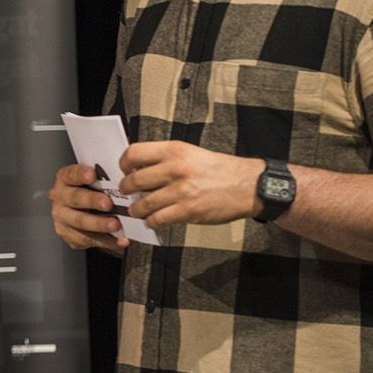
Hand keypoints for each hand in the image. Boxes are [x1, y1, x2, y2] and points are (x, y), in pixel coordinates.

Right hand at [49, 163, 128, 252]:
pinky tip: (119, 241)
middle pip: (75, 198)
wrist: (80, 211)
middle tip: (108, 204)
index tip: (92, 175)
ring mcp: (62, 217)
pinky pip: (87, 240)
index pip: (71, 174)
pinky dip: (105, 241)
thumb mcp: (95, 180)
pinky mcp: (68, 235)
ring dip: (99, 225)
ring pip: (80, 222)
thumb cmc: (91, 191)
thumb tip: (130, 173)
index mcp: (65, 179)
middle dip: (92, 201)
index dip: (81, 174)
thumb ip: (109, 176)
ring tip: (116, 226)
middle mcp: (60, 197)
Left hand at [119, 141, 257, 228]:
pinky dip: (151, 222)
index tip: (124, 170)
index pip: (134, 153)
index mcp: (174, 150)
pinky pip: (158, 219)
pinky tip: (152, 220)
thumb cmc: (220, 169)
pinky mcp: (188, 211)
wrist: (248, 185)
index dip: (124, 163)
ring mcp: (181, 191)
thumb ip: (166, 158)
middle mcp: (175, 169)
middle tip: (127, 193)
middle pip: (133, 180)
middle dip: (126, 189)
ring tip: (137, 210)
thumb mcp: (191, 153)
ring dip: (136, 209)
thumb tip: (140, 168)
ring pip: (143, 203)